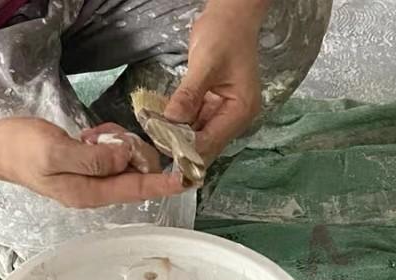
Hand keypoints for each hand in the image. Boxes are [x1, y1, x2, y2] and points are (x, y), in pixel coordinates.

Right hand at [0, 116, 183, 207]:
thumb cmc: (22, 150)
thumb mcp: (56, 151)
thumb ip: (93, 158)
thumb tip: (125, 158)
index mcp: (89, 193)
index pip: (135, 191)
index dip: (162, 184)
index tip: (186, 178)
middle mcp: (95, 191)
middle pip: (134, 176)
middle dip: (134, 153)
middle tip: (108, 135)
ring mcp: (91, 180)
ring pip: (125, 162)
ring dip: (118, 144)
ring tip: (92, 134)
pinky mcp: (87, 166)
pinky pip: (111, 154)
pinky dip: (108, 141)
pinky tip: (90, 135)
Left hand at [164, 0, 265, 161]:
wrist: (230, 16)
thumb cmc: (224, 34)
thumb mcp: (205, 63)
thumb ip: (189, 94)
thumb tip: (171, 120)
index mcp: (241, 111)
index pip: (211, 141)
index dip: (187, 147)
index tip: (161, 144)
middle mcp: (236, 119)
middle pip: (206, 145)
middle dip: (182, 145)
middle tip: (154, 142)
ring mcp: (225, 115)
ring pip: (198, 137)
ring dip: (178, 136)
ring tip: (155, 133)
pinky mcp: (213, 109)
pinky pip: (194, 123)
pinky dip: (180, 124)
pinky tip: (162, 123)